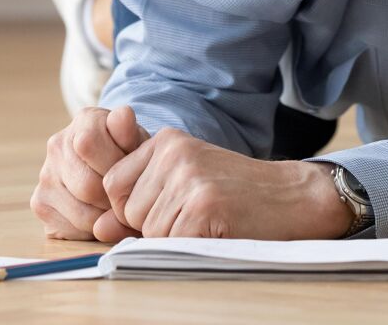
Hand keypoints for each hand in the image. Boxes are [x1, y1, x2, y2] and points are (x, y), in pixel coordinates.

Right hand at [30, 105, 148, 240]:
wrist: (110, 162)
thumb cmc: (126, 149)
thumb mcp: (134, 136)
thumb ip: (129, 128)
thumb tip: (123, 116)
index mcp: (84, 121)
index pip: (89, 144)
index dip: (115, 164)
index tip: (130, 171)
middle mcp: (57, 145)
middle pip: (87, 186)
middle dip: (114, 197)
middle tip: (128, 198)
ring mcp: (45, 176)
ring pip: (81, 213)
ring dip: (106, 217)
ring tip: (118, 209)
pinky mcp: (41, 204)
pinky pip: (71, 229)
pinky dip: (92, 229)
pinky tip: (102, 215)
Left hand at [102, 129, 350, 239]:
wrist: (290, 196)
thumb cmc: (235, 192)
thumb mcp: (186, 181)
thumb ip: (140, 199)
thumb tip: (97, 228)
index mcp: (166, 140)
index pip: (113, 185)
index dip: (133, 209)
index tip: (170, 206)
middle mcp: (173, 153)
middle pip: (126, 210)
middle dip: (153, 224)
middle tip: (195, 212)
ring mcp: (188, 178)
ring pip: (146, 230)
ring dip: (173, 236)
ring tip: (208, 219)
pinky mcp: (202, 206)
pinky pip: (169, 243)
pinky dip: (189, 247)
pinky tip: (216, 229)